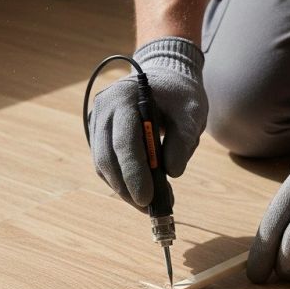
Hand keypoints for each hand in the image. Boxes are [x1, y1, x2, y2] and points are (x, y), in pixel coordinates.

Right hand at [88, 37, 207, 207]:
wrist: (165, 80)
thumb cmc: (179, 96)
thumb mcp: (192, 112)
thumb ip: (184, 140)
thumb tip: (172, 172)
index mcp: (125, 97)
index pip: (124, 141)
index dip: (134, 173)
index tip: (148, 198)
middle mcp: (104, 109)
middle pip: (107, 158)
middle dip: (127, 188)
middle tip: (150, 208)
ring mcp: (98, 123)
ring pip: (103, 166)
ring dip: (124, 190)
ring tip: (150, 204)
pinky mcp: (100, 136)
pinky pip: (106, 165)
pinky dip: (122, 183)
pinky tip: (142, 192)